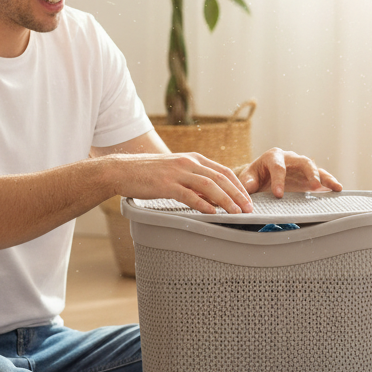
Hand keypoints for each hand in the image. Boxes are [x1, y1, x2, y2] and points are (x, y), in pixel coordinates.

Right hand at [106, 151, 253, 214]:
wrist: (123, 170)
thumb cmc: (149, 173)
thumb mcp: (176, 172)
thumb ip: (194, 181)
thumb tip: (212, 197)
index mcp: (193, 158)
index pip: (223, 171)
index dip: (238, 185)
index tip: (248, 198)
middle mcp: (188, 163)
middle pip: (220, 178)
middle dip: (237, 194)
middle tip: (248, 208)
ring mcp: (177, 173)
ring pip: (209, 186)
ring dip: (225, 200)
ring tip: (236, 212)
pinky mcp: (165, 185)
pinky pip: (188, 195)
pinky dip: (203, 204)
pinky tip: (212, 213)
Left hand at [238, 148, 342, 197]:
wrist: (260, 175)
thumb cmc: (254, 176)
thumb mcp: (248, 178)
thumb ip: (248, 182)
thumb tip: (248, 189)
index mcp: (273, 156)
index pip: (278, 167)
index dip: (278, 180)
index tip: (278, 195)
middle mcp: (290, 158)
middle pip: (303, 162)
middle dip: (309, 173)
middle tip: (313, 186)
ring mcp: (301, 166)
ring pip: (315, 168)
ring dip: (324, 178)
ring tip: (334, 187)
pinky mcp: (308, 175)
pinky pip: (321, 177)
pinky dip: (329, 182)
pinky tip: (337, 189)